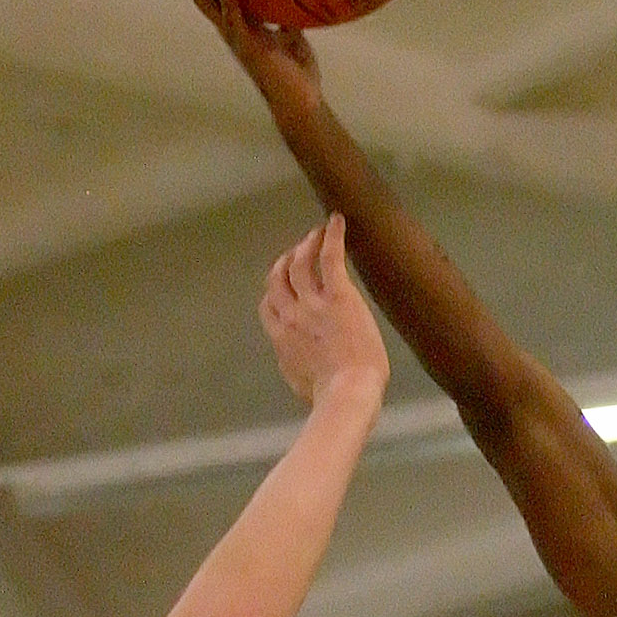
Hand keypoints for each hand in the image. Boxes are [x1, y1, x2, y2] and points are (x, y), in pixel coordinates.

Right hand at [166, 0, 321, 106]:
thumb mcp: (292, 28)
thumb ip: (285, 7)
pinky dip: (229, 2)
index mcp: (237, 17)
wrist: (301, 102)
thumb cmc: (296, 70)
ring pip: (204, 1)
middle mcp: (228, 24)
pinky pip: (234, 21)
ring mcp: (235, 36)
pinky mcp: (248, 47)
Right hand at [261, 214, 389, 408]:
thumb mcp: (299, 382)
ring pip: (300, 264)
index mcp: (280, 338)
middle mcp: (291, 315)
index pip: (268, 305)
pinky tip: (336, 221)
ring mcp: (313, 303)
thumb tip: (297, 361)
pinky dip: (331, 236)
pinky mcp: (338, 294)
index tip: (283, 284)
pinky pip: (330, 258)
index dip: (274, 291)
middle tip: (296, 253)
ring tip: (314, 234)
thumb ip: (294, 364)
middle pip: (279, 279)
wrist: (348, 391)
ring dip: (305, 245)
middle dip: (284, 263)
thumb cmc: (329, 396)